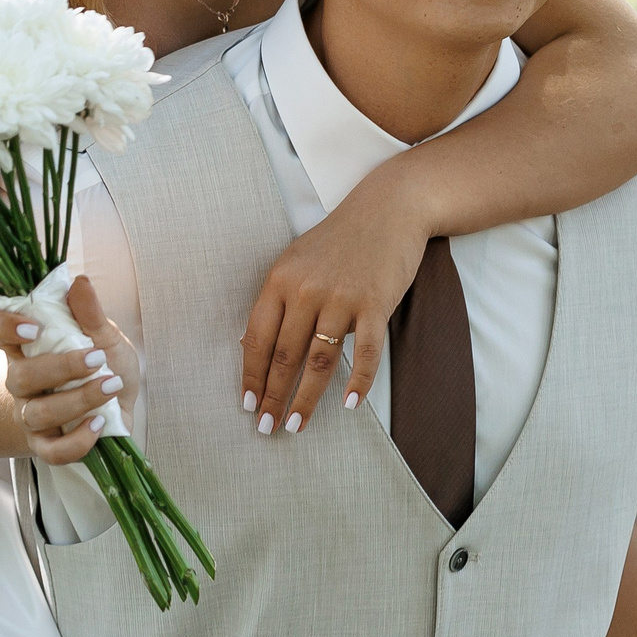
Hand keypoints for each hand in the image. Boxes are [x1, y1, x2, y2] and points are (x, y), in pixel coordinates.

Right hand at [0, 274, 139, 466]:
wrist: (125, 406)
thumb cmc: (106, 366)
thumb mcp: (106, 336)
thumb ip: (90, 313)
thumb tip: (79, 282)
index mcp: (27, 348)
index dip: (1, 327)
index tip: (35, 325)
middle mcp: (22, 382)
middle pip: (18, 377)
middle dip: (60, 367)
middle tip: (97, 357)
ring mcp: (31, 416)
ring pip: (37, 413)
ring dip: (78, 399)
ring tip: (111, 385)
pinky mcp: (48, 445)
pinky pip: (52, 451)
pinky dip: (77, 440)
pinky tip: (99, 423)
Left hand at [240, 161, 427, 433]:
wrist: (388, 208)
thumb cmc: (339, 239)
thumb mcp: (295, 261)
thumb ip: (276, 300)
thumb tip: (251, 344)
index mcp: (280, 280)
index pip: (258, 338)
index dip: (252, 376)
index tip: (247, 405)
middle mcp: (305, 290)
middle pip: (284, 356)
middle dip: (273, 397)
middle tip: (267, 428)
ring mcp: (341, 298)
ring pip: (319, 361)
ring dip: (306, 398)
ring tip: (297, 425)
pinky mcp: (374, 304)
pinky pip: (364, 352)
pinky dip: (358, 381)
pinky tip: (349, 405)